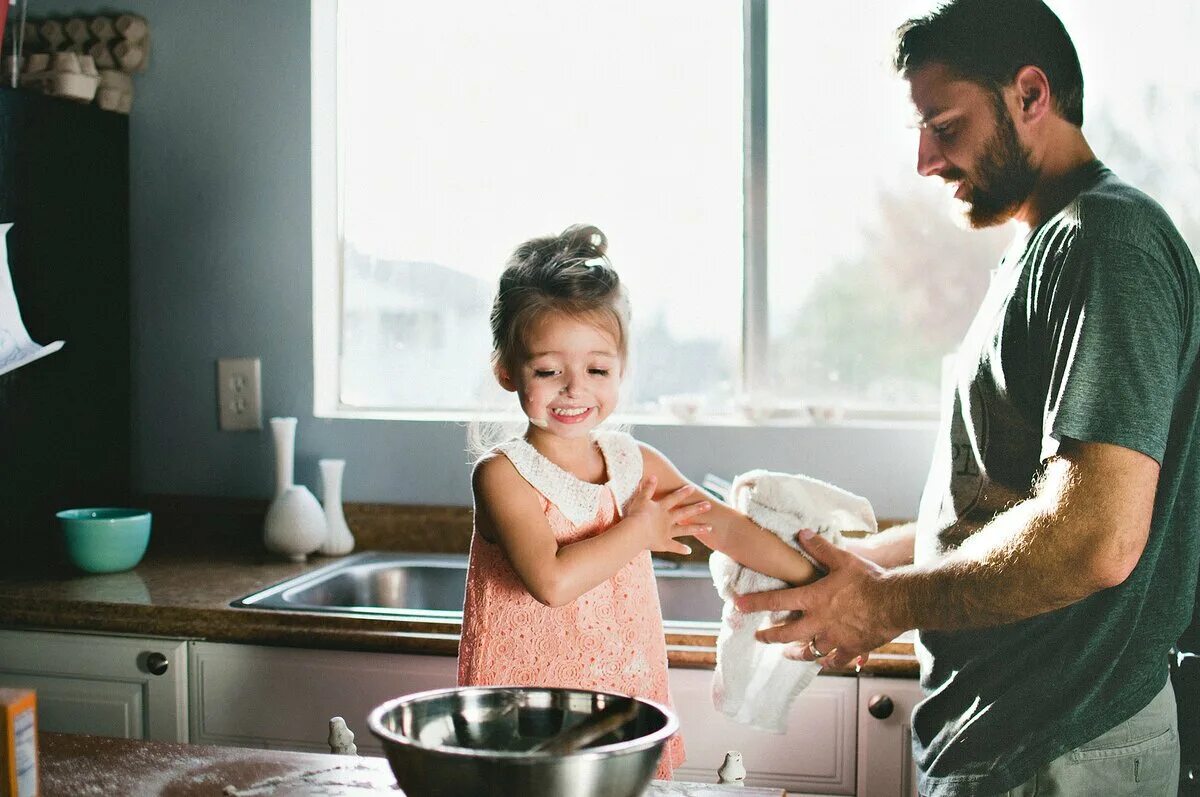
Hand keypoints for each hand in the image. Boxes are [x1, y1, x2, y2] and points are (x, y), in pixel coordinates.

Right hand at [624, 476, 710, 555]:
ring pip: (685, 530)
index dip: (683, 492)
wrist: (636, 532)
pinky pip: (674, 547)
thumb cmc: (636, 514)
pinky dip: (681, 549)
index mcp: (661, 508)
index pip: (674, 498)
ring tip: (709, 528)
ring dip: (697, 529)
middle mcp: (667, 519)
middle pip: (684, 513)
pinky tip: (689, 551)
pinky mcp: (663, 544)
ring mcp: (667, 532)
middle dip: (697, 509)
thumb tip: (654, 476)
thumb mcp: (641, 499)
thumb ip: (647, 488)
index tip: (693, 488)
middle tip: (709, 505)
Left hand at [734, 529, 905, 668]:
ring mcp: (835, 639)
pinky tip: (823, 662)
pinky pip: (835, 662)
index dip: (755, 604)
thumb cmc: (870, 579)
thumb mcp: (843, 558)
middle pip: (786, 635)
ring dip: (796, 653)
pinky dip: (827, 663)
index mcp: (814, 599)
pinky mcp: (852, 649)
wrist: (897, 601)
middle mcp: (819, 622)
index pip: (777, 602)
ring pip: (809, 652)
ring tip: (788, 653)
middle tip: (759, 637)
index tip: (738, 606)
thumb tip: (802, 533)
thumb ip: (820, 548)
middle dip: (769, 636)